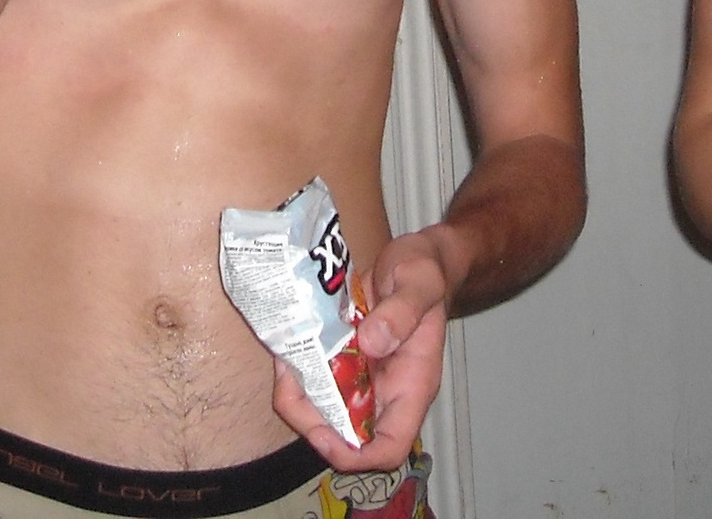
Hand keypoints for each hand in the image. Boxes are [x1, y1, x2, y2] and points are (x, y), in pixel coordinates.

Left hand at [273, 227, 452, 473]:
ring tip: (285, 367)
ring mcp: (366, 375)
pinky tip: (289, 350)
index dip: (356, 455)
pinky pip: (320, 379)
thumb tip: (371, 343)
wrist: (418, 256)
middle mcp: (387, 389)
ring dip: (300, 398)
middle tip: (288, 389)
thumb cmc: (426, 271)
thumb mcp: (419, 281)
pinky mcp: (347, 357)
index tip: (324, 434)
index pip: (390, 446)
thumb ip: (401, 312)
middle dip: (312, 423)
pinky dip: (300, 373)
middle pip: (348, 436)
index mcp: (413, 384)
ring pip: (327, 410)